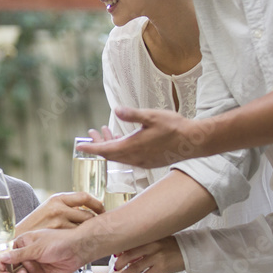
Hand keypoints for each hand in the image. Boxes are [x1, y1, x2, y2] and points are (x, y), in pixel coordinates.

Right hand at [0, 228, 86, 272]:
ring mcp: (33, 267)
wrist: (76, 250)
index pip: (6, 254)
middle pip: (9, 267)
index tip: (1, 266)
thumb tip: (0, 257)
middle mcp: (26, 256)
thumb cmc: (58, 242)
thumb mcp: (36, 247)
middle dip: (6, 272)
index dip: (1, 261)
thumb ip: (18, 254)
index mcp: (22, 244)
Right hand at [17, 191, 103, 232]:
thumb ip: (65, 207)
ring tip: (88, 235)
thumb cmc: (35, 224)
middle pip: (88, 214)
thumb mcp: (48, 208)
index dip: (97, 204)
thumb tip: (87, 208)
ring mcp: (59, 223)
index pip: (84, 197)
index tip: (102, 209)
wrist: (19, 237)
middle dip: (96, 221)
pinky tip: (80, 242)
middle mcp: (59, 209)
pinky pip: (77, 237)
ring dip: (89, 231)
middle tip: (97, 225)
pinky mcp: (59, 236)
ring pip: (84, 227)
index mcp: (57, 198)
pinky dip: (80, 240)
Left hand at [78, 107, 197, 168]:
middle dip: (98, 144)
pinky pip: (129, 157)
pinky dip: (120, 149)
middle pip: (110, 154)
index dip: (91, 148)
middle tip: (91, 133)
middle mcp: (135, 157)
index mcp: (133, 147)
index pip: (105, 150)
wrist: (193, 142)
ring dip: (110, 145)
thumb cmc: (174, 127)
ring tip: (104, 132)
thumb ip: (132, 115)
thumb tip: (116, 110)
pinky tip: (121, 139)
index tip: (79, 146)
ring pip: (119, 156)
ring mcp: (142, 161)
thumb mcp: (152, 116)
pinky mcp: (149, 162)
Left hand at [111, 236, 183, 272]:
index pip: (131, 243)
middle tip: (114, 269)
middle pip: (130, 254)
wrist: (191, 251)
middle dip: (119, 263)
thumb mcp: (160, 240)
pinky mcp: (161, 268)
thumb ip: (147, 245)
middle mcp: (151, 246)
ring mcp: (156, 257)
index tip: (113, 255)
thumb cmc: (174, 246)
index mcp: (150, 238)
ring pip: (135, 267)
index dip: (121, 250)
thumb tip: (131, 253)